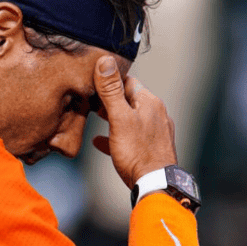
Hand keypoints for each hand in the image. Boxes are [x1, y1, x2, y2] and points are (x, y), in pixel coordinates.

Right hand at [92, 56, 176, 187]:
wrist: (155, 184)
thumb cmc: (137, 152)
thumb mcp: (119, 118)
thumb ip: (111, 91)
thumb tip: (105, 61)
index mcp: (149, 102)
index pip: (128, 81)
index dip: (109, 80)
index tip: (93, 81)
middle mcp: (156, 113)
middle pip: (129, 99)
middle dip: (110, 99)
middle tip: (90, 101)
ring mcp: (156, 131)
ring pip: (131, 118)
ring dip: (114, 117)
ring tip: (95, 118)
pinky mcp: (153, 148)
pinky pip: (132, 137)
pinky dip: (118, 136)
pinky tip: (102, 143)